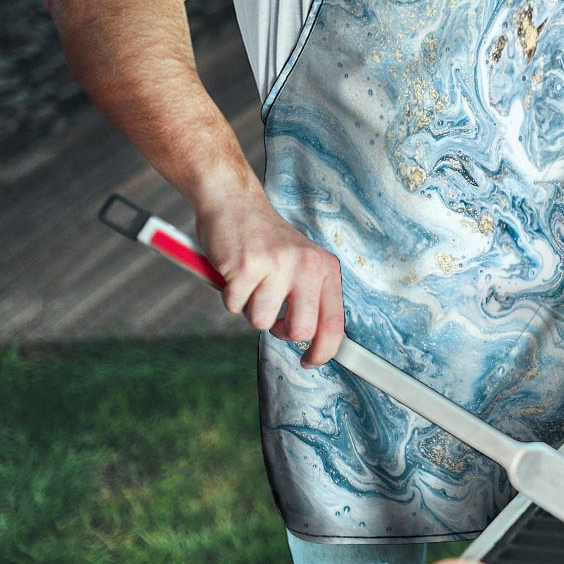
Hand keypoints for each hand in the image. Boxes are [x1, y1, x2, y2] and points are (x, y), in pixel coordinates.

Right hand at [195, 196, 343, 368]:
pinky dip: (230, 296)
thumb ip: (311, 297)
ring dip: (250, 308)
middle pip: (300, 331)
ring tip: (251, 281)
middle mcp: (306, 265)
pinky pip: (234, 306)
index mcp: (325, 267)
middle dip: (281, 331)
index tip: (311, 361)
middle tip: (272, 314)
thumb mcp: (302, 263)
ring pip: (261, 321)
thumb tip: (316, 342)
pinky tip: (235, 273)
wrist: (235, 202)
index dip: (324, 351)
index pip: (334, 322)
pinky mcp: (246, 267)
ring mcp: (277, 265)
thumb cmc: (266, 240)